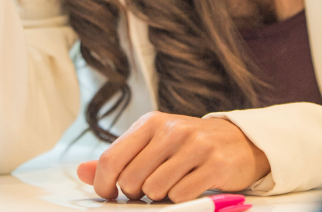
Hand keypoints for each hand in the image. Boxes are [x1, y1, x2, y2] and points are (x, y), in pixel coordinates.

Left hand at [76, 112, 269, 201]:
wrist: (238, 141)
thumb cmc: (187, 145)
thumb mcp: (152, 143)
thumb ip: (118, 158)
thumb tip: (82, 172)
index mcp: (149, 123)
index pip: (111, 158)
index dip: (104, 184)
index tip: (109, 195)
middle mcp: (170, 130)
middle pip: (131, 179)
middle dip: (136, 193)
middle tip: (149, 190)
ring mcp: (194, 146)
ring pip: (155, 189)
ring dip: (160, 197)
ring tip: (171, 186)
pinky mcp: (215, 165)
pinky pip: (182, 195)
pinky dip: (181, 199)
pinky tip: (189, 188)